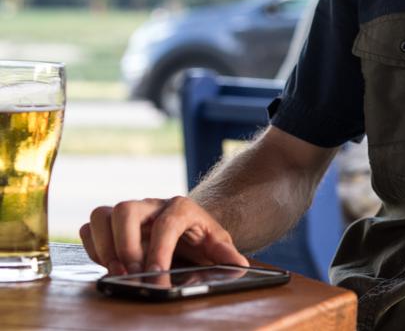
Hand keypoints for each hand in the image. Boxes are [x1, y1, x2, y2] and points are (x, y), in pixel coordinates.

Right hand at [80, 196, 247, 274]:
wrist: (188, 228)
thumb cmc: (200, 237)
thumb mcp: (217, 244)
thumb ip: (226, 253)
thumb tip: (240, 265)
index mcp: (181, 208)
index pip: (166, 222)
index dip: (159, 249)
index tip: (155, 273)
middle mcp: (152, 205)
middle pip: (125, 209)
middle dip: (124, 244)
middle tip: (131, 271)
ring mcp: (130, 213)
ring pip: (102, 214)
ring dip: (104, 246)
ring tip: (117, 271)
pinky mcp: (112, 224)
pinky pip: (90, 228)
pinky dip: (93, 247)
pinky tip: (109, 264)